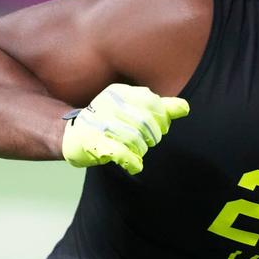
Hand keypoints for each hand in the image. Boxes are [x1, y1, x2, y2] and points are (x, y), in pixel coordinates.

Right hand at [61, 84, 189, 173]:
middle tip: (147, 142)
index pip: (152, 102)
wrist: (74, 135)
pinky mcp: (90, 142)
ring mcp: (98, 122)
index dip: (162, 119)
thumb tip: (185, 108)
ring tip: (136, 151)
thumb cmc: (110, 121)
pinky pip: (119, 152)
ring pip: (134, 138)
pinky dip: (132, 161)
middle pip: (145, 121)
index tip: (160, 129)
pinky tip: (136, 165)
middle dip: (152, 136)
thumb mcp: (134, 110)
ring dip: (140, 149)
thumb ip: (160, 108)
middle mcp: (108, 103)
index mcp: (120, 92)